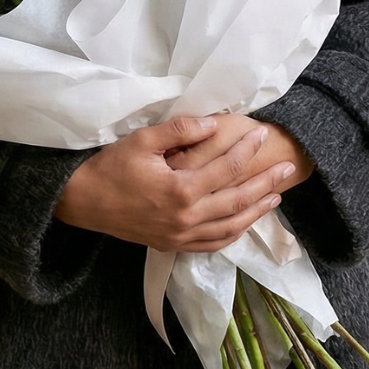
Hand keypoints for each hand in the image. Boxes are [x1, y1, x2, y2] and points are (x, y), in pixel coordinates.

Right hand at [54, 113, 306, 252]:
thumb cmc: (110, 167)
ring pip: (230, 227)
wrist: (81, 202)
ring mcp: (179, 236)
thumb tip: (214, 123)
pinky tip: (244, 223)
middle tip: (287, 169)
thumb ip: (180, 131)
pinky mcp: (172, 245)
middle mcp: (185, 218)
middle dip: (265, 184)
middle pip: (238, 201)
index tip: (263, 133)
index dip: (248, 150)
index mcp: (180, 190)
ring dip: (256, 212)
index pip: (227, 169)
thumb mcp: (142, 140)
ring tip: (275, 196)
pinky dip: (233, 234)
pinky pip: (212, 244)